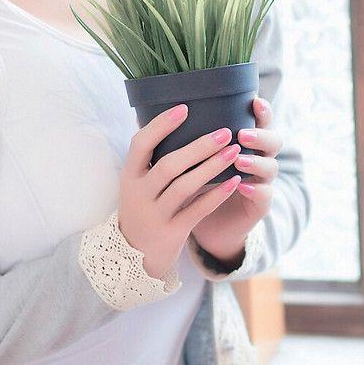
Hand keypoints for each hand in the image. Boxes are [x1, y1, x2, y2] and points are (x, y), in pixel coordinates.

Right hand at [117, 104, 247, 280]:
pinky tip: (234, 181)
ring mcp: (155, 215)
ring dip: (211, 167)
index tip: (184, 108)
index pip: (141, 144)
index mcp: (129, 176)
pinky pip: (197, 211)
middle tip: (224, 132)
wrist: (133, 256)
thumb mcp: (136, 183)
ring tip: (234, 152)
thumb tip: (156, 113)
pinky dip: (216, 195)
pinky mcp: (172, 233)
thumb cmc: (142, 208)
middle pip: (169, 165)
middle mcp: (139, 194)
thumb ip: (148, 156)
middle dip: (199, 147)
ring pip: (185, 187)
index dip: (161, 125)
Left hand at [189, 95, 280, 266]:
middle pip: (273, 141)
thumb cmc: (193, 186)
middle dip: (260, 135)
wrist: (204, 225)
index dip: (262, 111)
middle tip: (241, 134)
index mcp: (244, 142)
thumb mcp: (189, 160)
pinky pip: (265, 196)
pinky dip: (255, 190)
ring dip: (255, 162)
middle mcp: (257, 159)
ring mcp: (261, 182)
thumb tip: (149, 111)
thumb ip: (184, 138)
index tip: (253, 100)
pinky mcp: (259, 205)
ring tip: (238, 160)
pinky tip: (241, 186)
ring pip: (271, 167)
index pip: (260, 121)